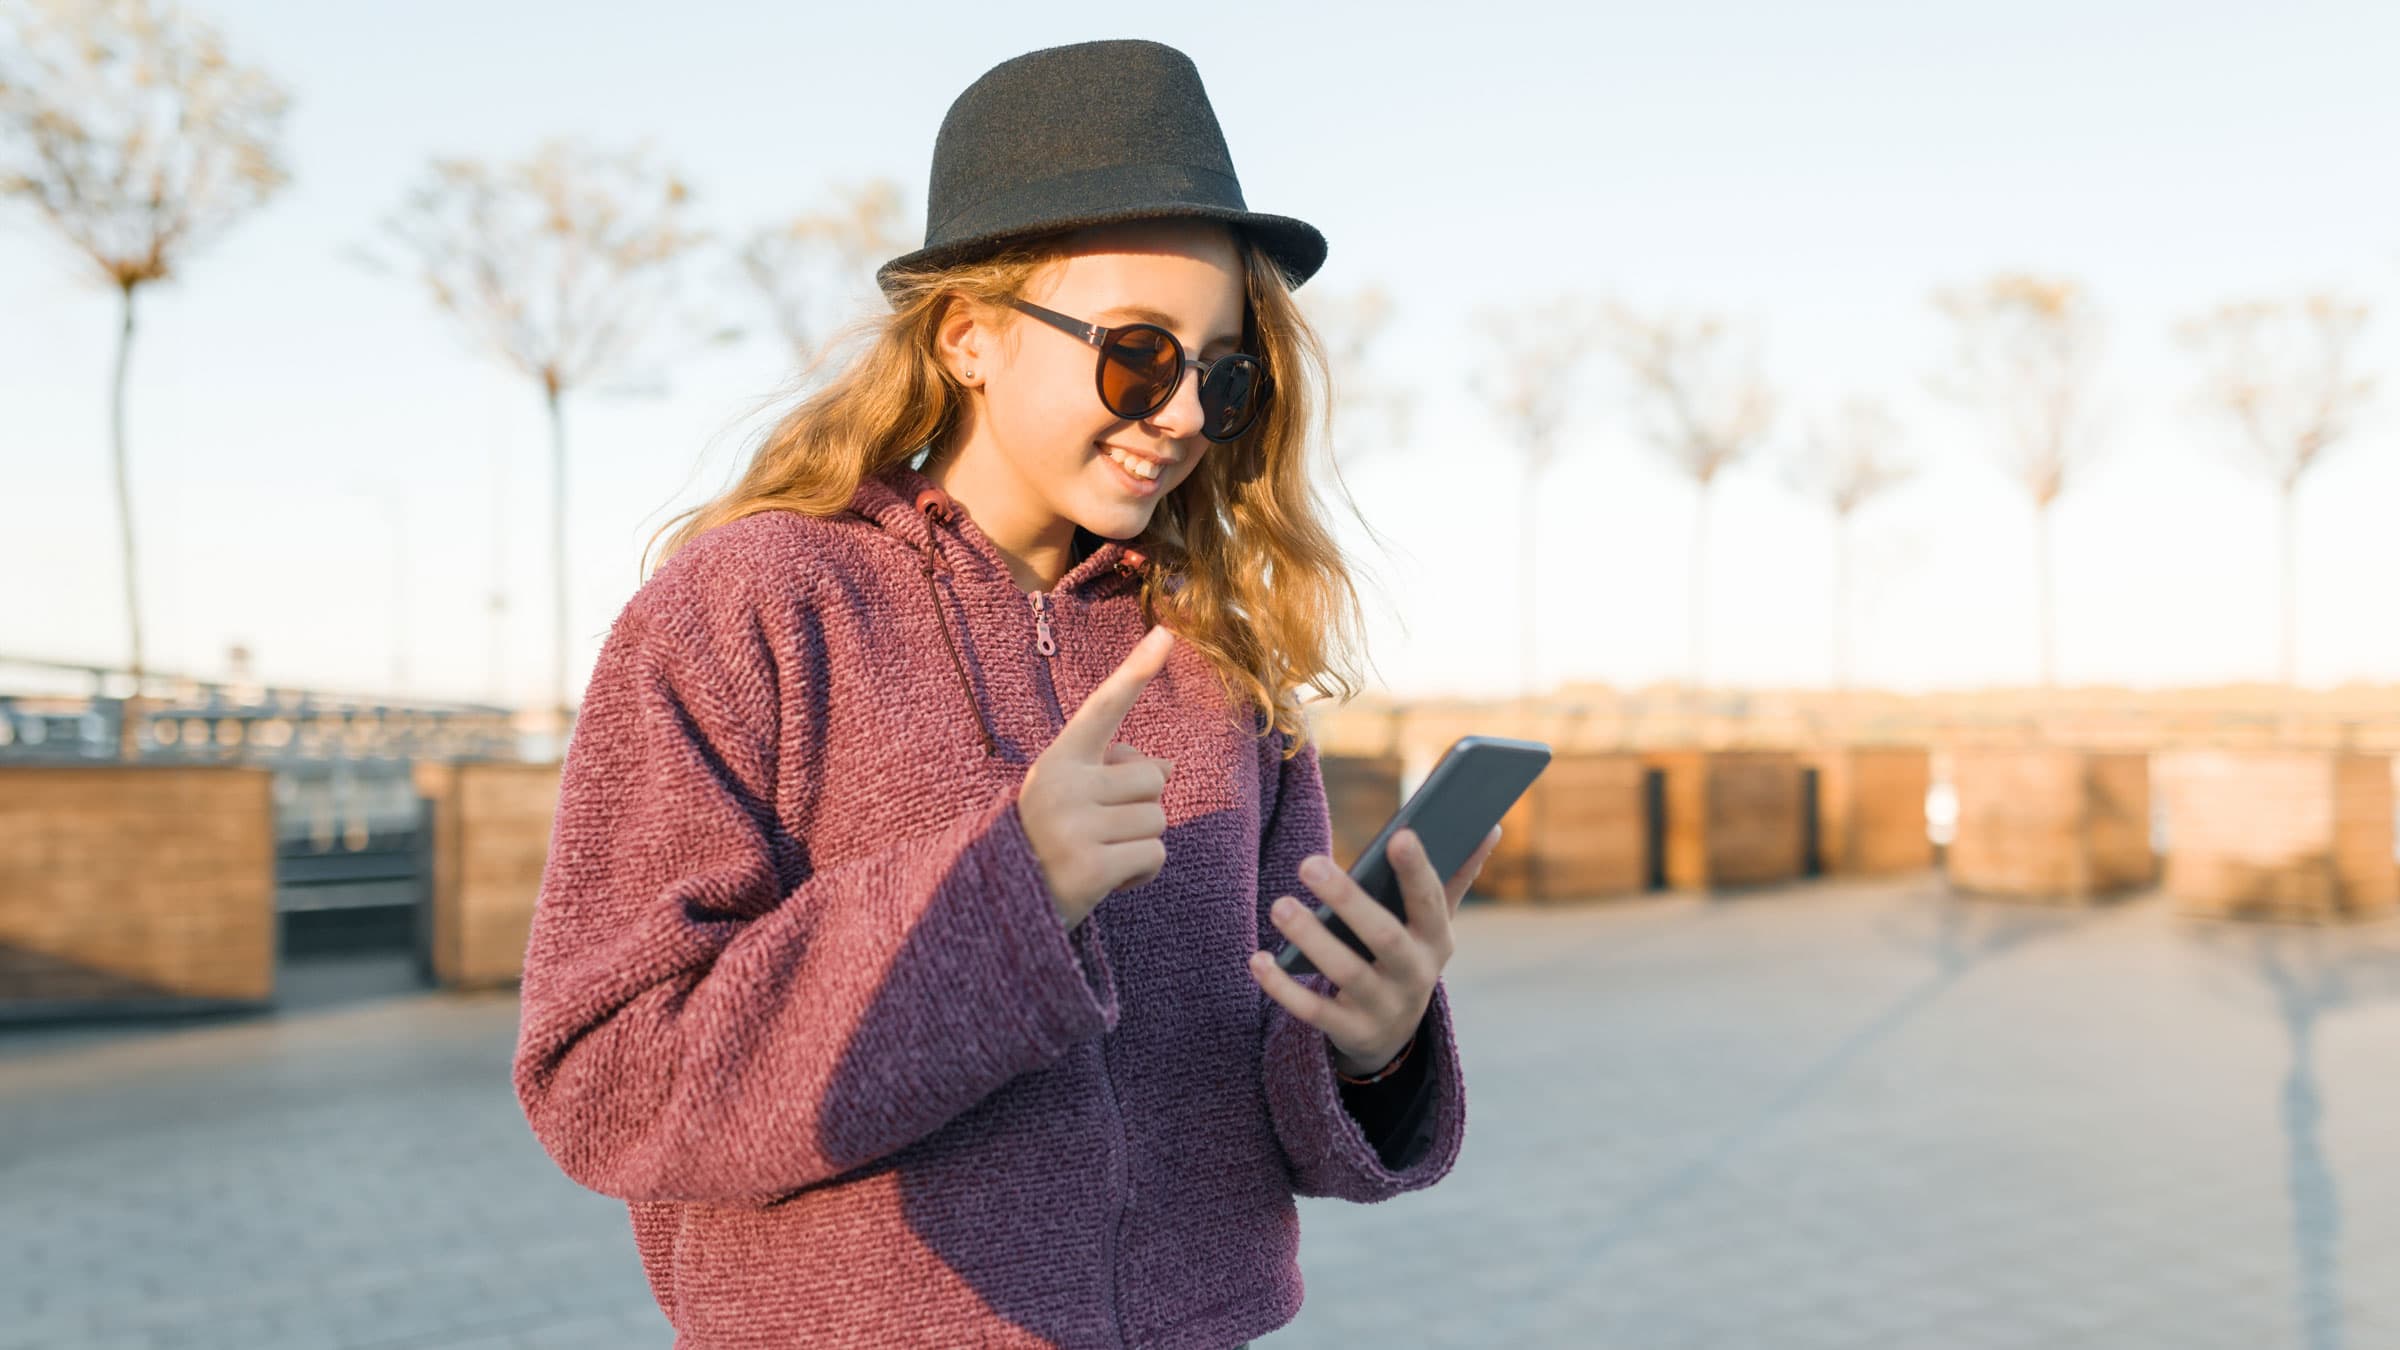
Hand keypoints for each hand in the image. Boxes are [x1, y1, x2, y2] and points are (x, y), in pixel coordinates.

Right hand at [1018, 625, 1177, 928]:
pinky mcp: (1092, 867)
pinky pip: (1154, 857)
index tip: (1167, 634)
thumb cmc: (1042, 845)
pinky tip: (1109, 881)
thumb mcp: (1068, 798)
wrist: (999, 906)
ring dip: (1141, 844)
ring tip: (1099, 856)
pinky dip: (1142, 873)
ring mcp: (1076, 827)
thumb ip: (1112, 775)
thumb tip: (1168, 766)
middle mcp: (1064, 786)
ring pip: (1158, 820)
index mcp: (1058, 760)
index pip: (1103, 707)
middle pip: (1154, 779)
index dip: (1136, 671)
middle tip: (1102, 831)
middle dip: (1143, 807)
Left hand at [1248, 823, 1500, 1075]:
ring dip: (1311, 938)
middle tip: (1309, 863)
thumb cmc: (1408, 956)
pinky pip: (1314, 1012)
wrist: (1393, 1034)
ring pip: (1346, 973)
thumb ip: (1456, 877)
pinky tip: (1259, 960)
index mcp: (1437, 940)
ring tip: (1281, 905)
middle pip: (1384, 936)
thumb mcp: (1434, 924)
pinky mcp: (1351, 1033)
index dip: (1416, 871)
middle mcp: (1415, 975)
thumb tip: (1492, 825)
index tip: (1399, 835)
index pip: (1430, 901)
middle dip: (1348, 899)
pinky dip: (1283, 987)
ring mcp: (1384, 1008)